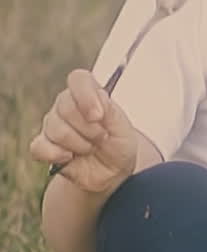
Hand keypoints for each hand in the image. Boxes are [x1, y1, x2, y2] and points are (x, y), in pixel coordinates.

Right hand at [29, 68, 138, 193]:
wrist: (112, 172)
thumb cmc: (118, 144)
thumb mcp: (122, 127)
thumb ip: (110, 110)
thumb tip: (97, 99)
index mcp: (87, 94)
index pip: (78, 79)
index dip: (86, 96)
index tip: (98, 116)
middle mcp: (66, 105)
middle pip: (66, 107)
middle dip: (89, 129)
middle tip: (102, 137)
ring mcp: (52, 125)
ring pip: (56, 130)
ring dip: (80, 144)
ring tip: (91, 148)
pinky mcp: (43, 146)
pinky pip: (39, 147)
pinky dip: (56, 154)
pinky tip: (70, 157)